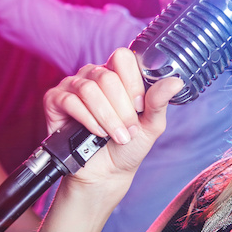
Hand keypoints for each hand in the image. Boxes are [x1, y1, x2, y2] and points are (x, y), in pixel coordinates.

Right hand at [43, 47, 182, 183]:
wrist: (107, 173)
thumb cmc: (129, 145)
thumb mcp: (151, 124)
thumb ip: (159, 102)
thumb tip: (176, 81)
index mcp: (117, 74)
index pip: (123, 58)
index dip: (132, 83)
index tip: (139, 107)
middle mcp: (94, 75)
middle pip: (107, 77)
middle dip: (122, 109)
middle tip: (128, 130)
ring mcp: (73, 85)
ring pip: (89, 89)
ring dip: (106, 117)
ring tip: (114, 135)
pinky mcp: (55, 100)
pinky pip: (71, 101)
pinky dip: (88, 120)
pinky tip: (96, 133)